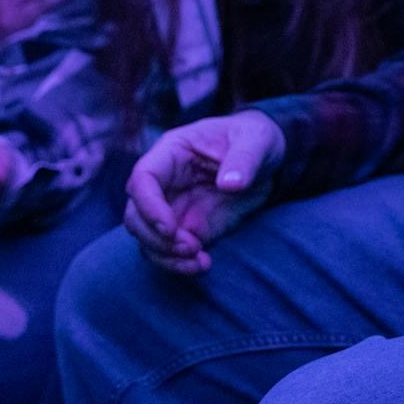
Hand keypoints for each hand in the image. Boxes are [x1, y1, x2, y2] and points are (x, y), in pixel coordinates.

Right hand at [122, 111, 283, 275]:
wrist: (267, 158)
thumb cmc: (254, 137)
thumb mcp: (258, 139)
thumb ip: (245, 158)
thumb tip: (230, 184)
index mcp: (172, 152)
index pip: (142, 178)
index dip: (148, 206)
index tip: (170, 229)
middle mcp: (165, 182)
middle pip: (136, 215)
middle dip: (155, 238)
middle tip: (190, 248)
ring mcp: (174, 208)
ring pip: (148, 239)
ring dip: (166, 256)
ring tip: (199, 262)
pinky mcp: (189, 229)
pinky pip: (170, 251)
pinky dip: (180, 264)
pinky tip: (202, 265)